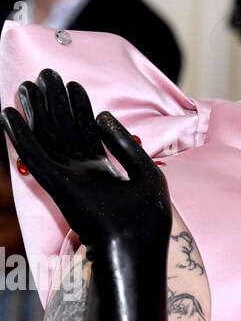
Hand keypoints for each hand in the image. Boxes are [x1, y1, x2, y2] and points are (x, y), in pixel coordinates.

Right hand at [0, 68, 171, 258]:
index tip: (75, 86)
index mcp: (103, 173)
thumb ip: (125, 143)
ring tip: (28, 83)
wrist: (136, 246)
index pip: (86, 134)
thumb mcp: (145, 172)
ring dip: (35, 111)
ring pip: (45, 137)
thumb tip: (102, 115)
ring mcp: (66, 178)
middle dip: (54, 102)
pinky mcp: (53, 183)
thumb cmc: (147, 218)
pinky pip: (31, 154)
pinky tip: (8, 113)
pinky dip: (19, 134)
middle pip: (63, 130)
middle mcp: (81, 174)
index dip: (79, 110)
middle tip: (46, 73)